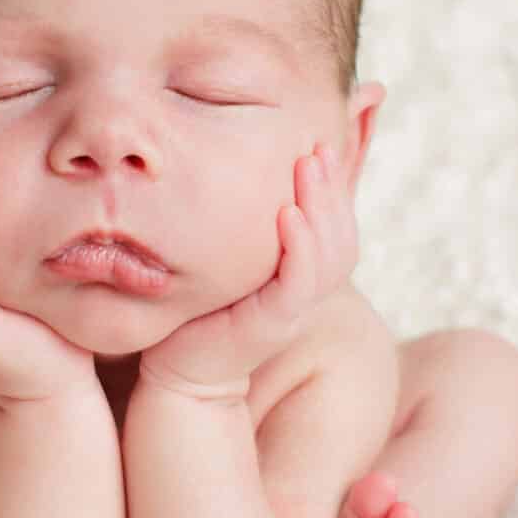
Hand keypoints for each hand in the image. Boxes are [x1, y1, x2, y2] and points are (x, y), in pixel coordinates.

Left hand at [138, 143, 356, 402]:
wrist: (176, 372)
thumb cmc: (194, 311)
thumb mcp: (224, 260)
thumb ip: (241, 227)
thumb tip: (232, 165)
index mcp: (298, 277)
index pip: (335, 229)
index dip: (334, 190)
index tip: (320, 146)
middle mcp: (304, 293)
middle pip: (342, 238)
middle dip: (333, 189)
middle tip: (319, 147)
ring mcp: (293, 311)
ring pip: (329, 257)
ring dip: (322, 207)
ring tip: (309, 166)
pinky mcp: (273, 326)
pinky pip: (299, 284)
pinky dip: (300, 247)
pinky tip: (289, 215)